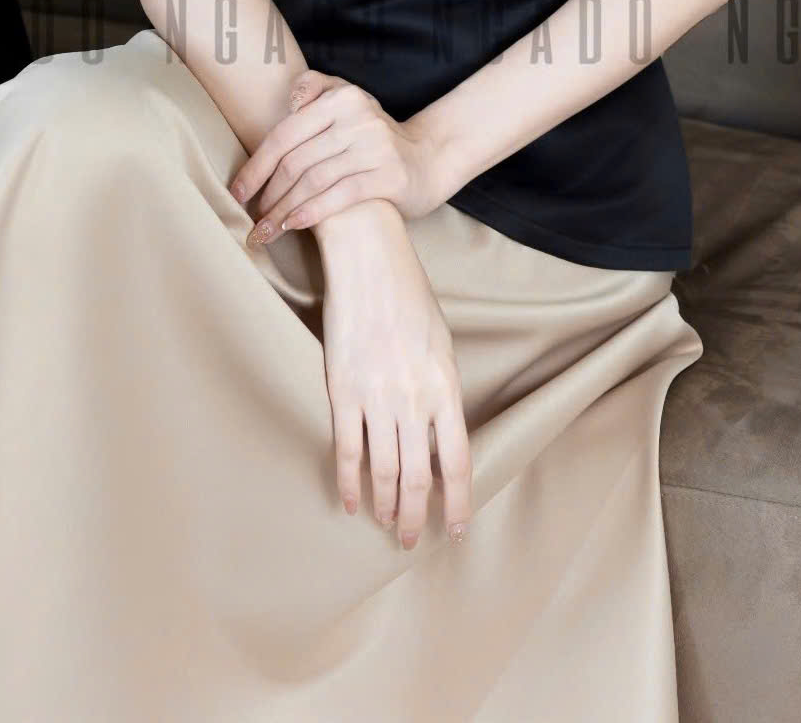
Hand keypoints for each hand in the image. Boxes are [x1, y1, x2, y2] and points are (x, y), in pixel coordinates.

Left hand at [231, 70, 444, 240]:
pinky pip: (340, 195)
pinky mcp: (389, 176)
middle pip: (296, 160)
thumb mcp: (347, 102)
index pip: (285, 134)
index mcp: (341, 97)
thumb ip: (315, 89)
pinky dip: (311, 212)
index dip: (257, 166)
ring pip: (313, 181)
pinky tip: (293, 225)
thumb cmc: (373, 136)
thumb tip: (289, 101)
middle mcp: (358, 117)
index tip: (238, 191)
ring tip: (266, 230)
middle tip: (251, 218)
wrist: (428, 159)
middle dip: (267, 194)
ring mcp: (375, 146)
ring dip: (283, 209)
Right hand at [319, 206, 472, 548]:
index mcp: (445, 386)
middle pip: (418, 477)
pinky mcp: (342, 390)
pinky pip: (346, 449)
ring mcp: (376, 397)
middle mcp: (413, 399)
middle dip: (415, 516)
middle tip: (410, 540)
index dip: (457, 501)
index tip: (455, 528)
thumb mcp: (439, 343)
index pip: (457, 461)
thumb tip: (438, 433)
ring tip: (384, 526)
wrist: (367, 259)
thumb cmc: (407, 295)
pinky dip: (349, 482)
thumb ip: (440, 390)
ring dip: (385, 506)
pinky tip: (350, 503)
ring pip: (384, 471)